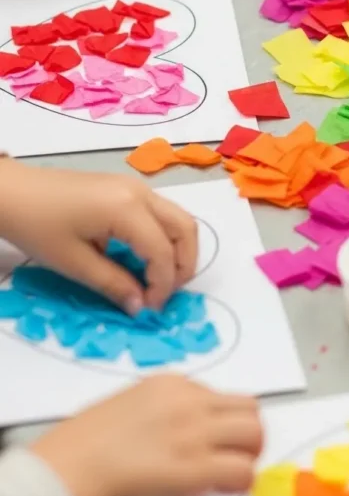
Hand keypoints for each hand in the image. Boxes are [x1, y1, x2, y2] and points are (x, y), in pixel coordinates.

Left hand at [0, 160, 197, 312]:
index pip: (163, 252)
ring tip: (156, 280)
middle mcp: (140, 192)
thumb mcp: (74, 263)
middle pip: (185, 228)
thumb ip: (114, 284)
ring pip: (177, 218)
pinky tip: (141, 259)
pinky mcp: (125, 187)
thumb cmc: (38, 226)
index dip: (163, 285)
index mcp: (128, 208)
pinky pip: (159, 213)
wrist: (12, 192)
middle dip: (183, 266)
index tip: (148, 310)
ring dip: (175, 250)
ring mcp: (134, 186)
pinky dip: (162, 237)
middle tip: (163, 295)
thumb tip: (140, 307)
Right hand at [31, 376, 262, 495]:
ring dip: (248, 455)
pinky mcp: (197, 467)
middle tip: (230, 457)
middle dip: (246, 435)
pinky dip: (239, 483)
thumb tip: (179, 433)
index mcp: (170, 383)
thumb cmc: (82, 445)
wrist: (67, 470)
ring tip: (227, 474)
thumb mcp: (127, 407)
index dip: (218, 423)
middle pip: (248, 409)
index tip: (206, 442)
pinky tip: (218, 490)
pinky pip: (243, 471)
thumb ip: (160, 412)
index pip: (218, 396)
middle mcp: (189, 401)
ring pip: (254, 434)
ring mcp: (196, 432)